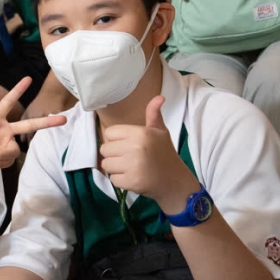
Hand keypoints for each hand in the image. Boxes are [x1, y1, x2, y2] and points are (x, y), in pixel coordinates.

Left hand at [0, 78, 66, 171]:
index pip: (7, 102)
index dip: (17, 91)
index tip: (28, 78)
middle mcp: (6, 129)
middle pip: (29, 125)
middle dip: (46, 122)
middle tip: (63, 119)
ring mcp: (9, 143)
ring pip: (12, 151)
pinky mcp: (7, 156)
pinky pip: (6, 162)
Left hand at [98, 96, 200, 213]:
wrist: (174, 181)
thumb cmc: (165, 154)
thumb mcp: (160, 131)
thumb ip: (153, 114)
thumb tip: (159, 97)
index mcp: (140, 133)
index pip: (109, 133)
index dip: (116, 140)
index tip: (128, 145)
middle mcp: (135, 148)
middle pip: (105, 149)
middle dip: (114, 154)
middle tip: (129, 158)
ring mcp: (133, 166)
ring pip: (106, 164)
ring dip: (115, 168)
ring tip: (130, 168)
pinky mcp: (131, 182)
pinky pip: (112, 179)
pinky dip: (120, 181)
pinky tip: (133, 178)